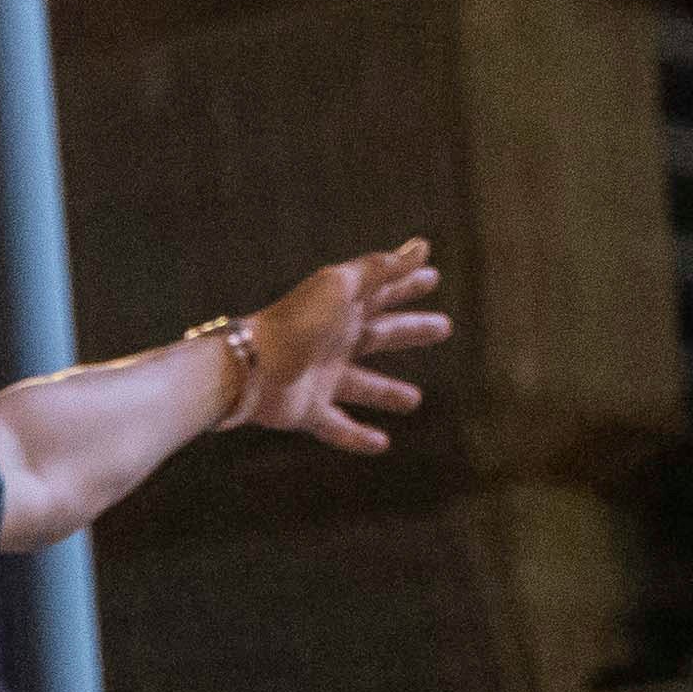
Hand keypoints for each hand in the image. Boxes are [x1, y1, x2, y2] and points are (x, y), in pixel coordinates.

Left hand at [233, 240, 447, 451]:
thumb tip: (423, 246)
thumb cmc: (296, 322)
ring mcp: (319, 378)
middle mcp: (331, 343)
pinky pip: (336, 426)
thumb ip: (381, 269)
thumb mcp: (341, 287)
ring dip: (387, 392)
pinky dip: (358, 437)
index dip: (407, 284)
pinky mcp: (306, 411)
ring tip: (414, 400)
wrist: (247, 368)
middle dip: (410, 331)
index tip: (434, 278)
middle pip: (380, 335)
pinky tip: (382, 444)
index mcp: (340, 310)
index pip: (383, 293)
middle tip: (445, 328)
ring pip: (361, 386)